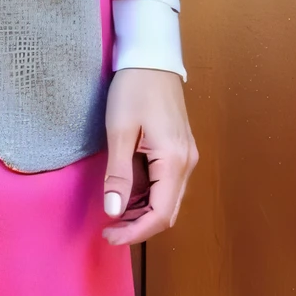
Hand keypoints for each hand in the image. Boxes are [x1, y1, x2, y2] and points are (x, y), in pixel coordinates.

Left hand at [99, 67, 198, 245]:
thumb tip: (114, 211)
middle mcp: (187, 163)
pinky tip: (125, 194)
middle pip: (167, 212)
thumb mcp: (120, 131)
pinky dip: (146, 197)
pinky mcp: (179, 151)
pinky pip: (166, 185)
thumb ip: (119, 175)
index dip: (135, 232)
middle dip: (138, 227)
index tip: (109, 236)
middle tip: (108, 231)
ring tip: (112, 214)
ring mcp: (186, 157)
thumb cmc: (134, 88)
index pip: (160, 214)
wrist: (152, 59)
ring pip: (167, 201)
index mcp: (174, 161)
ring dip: (142, 213)